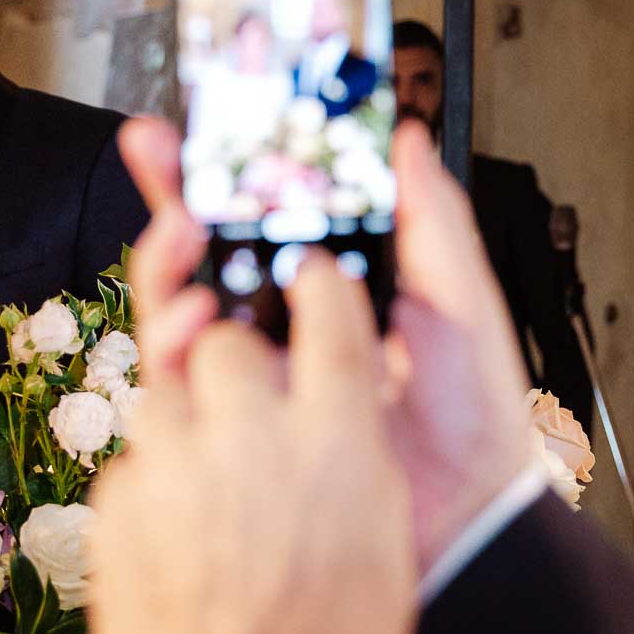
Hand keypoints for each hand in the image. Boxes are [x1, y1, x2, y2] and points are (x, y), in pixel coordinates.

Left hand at [88, 254, 417, 633]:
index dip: (315, 285)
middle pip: (225, 337)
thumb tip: (333, 414)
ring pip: (164, 386)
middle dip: (232, 358)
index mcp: (337, 439)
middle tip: (247, 405)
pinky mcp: (117, 498)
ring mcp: (174, 460)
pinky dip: (154, 480)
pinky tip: (179, 536)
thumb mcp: (381, 548)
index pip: (326, 308)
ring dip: (186, 415)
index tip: (308, 277)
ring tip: (210, 481)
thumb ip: (352, 458)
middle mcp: (252, 430)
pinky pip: (135, 458)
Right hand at [116, 118, 532, 574]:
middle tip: (157, 149)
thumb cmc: (477, 419)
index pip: (273, 216)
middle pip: (210, 249)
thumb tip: (404, 138)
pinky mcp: (234, 426)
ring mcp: (254, 376)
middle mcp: (285, 327)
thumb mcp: (462, 301)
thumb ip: (432, 221)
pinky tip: (193, 309)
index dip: (239, 167)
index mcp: (336, 288)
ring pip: (182, 304)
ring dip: (167, 255)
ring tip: (178, 222)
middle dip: (174, 192)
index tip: (215, 116)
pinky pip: (182, 378)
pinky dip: (173, 336)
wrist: (469, 518)